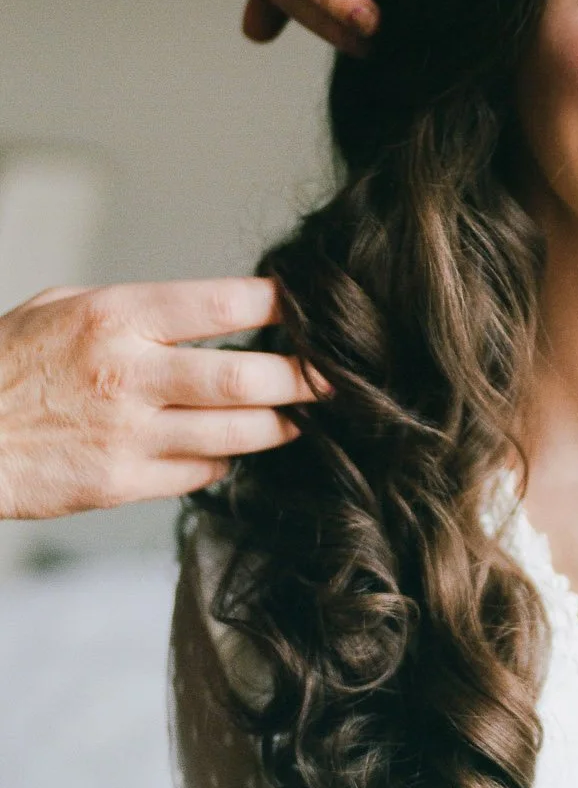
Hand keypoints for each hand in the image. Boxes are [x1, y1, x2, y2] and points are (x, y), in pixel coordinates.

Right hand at [0, 278, 319, 520]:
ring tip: (297, 417)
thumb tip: (208, 309)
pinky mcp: (120, 484)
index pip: (227, 303)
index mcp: (117, 317)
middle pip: (249, 376)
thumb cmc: (6, 364)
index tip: (312, 309)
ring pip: (238, 433)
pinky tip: (226, 451)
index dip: (283, 306)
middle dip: (305, 378)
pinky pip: (200, 475)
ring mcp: (128, 434)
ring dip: (279, 426)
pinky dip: (223, 463)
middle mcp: (130, 373)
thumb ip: (135, 310)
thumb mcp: (62, 309)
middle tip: (334, 377)